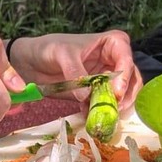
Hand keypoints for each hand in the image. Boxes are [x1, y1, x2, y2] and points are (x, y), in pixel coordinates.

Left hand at [10, 31, 142, 112]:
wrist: (29, 63)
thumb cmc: (48, 48)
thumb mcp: (61, 54)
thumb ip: (75, 71)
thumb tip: (87, 95)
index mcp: (110, 43)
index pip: (126, 55)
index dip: (125, 73)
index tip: (116, 90)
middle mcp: (112, 61)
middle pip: (131, 77)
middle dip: (126, 93)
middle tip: (116, 107)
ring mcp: (105, 79)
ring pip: (123, 93)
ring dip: (117, 106)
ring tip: (105, 115)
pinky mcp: (95, 94)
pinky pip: (105, 105)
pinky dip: (101, 113)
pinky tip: (90, 117)